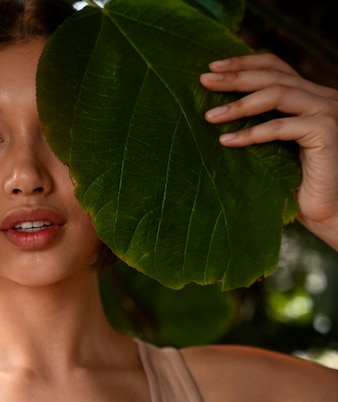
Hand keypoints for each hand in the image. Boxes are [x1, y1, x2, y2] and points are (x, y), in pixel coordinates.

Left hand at [200, 53, 337, 249]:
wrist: (329, 211)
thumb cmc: (295, 183)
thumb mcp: (272, 146)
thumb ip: (256, 124)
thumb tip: (210, 113)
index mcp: (309, 95)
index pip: (275, 67)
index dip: (243, 63)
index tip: (212, 67)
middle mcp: (322, 97)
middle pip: (273, 75)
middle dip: (235, 77)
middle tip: (204, 80)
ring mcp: (327, 112)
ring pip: (277, 94)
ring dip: (239, 104)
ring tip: (209, 116)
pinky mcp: (327, 132)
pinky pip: (281, 127)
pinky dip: (252, 133)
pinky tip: (227, 141)